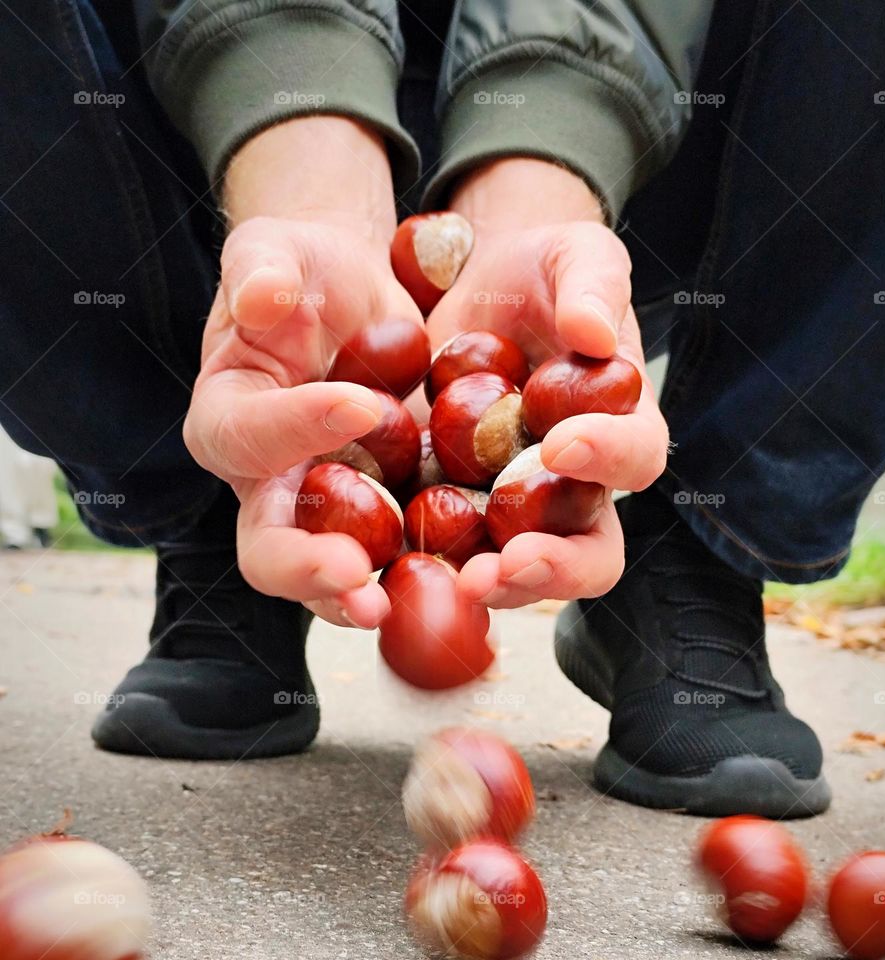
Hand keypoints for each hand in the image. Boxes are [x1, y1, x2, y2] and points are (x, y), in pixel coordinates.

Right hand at [184, 119, 421, 627]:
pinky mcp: (382, 523)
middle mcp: (266, 489)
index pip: (249, 438)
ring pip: (332, 581)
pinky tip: (474, 581)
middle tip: (357, 576)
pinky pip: (398, 563)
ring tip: (414, 604)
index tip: (362, 404)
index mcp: (228, 420)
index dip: (297, 426)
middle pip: (268, 550)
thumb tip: (260, 300)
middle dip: (308, 568)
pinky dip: (429, 577)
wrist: (353, 303)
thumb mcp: (276, 249)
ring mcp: (326, 518)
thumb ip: (261, 267)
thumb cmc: (303, 271)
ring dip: (369, 599)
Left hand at [428, 160, 668, 607]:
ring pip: (520, 574)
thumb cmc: (537, 272)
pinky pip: (445, 557)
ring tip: (457, 579)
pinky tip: (394, 566)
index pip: (636, 457)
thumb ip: (594, 285)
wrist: (464, 291)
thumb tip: (596, 334)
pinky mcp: (451, 514)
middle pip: (590, 553)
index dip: (607, 457)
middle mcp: (574, 488)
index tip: (560, 442)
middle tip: (510, 561)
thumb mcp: (573, 255)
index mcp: (617, 427)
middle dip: (556, 566)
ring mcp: (512, 511)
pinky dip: (427, 570)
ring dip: (494, 586)